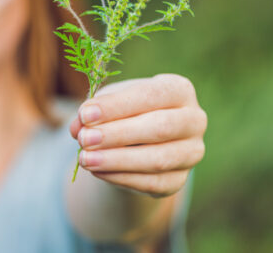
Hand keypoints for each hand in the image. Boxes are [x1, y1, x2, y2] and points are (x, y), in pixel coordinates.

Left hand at [69, 74, 206, 196]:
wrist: (140, 139)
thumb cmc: (125, 110)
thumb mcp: (109, 101)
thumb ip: (94, 110)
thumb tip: (78, 127)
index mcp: (179, 89)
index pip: (151, 95)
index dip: (117, 106)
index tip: (85, 114)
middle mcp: (194, 119)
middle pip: (159, 127)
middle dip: (117, 134)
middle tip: (84, 139)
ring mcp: (191, 152)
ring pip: (157, 159)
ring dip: (117, 160)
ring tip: (85, 159)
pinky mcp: (180, 179)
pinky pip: (152, 182)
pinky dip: (121, 177)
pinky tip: (97, 171)